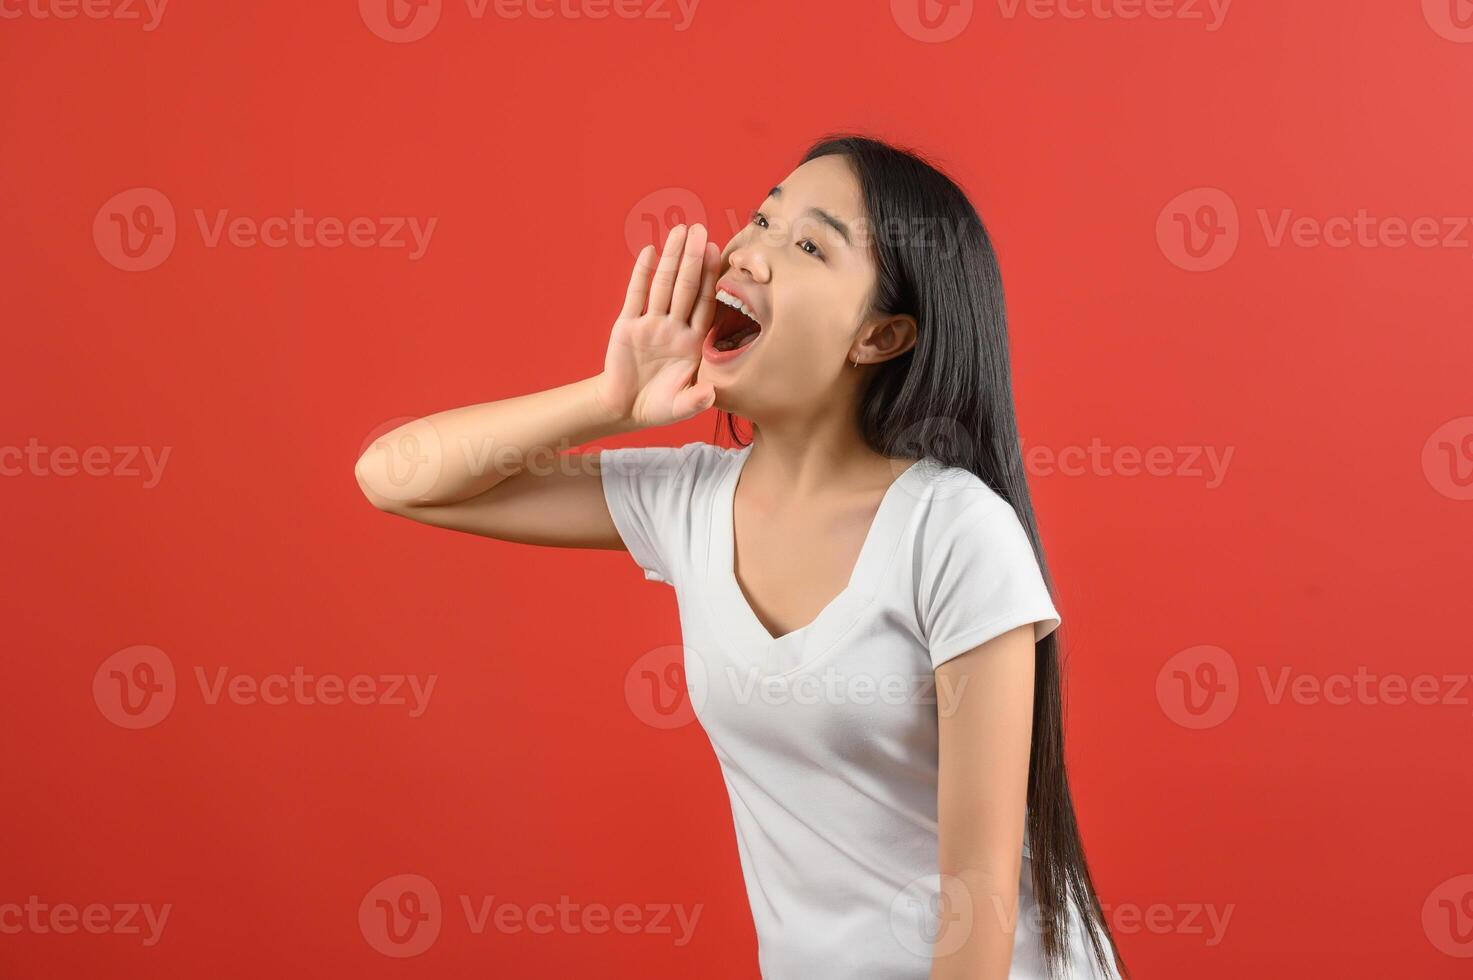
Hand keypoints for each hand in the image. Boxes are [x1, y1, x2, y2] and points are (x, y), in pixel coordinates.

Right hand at [594, 223, 720, 427]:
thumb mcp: (680, 407)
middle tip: (701, 230)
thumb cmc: (658, 407)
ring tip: (679, 231)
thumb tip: (710, 393)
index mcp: (692, 343)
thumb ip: (695, 400)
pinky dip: (642, 274)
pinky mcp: (627, 326)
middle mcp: (674, 328)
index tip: (717, 254)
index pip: (704, 305)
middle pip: (685, 287)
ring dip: (671, 258)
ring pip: (662, 285)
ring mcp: (651, 324)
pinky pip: (636, 295)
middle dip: (693, 259)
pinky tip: (649, 252)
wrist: (625, 409)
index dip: (710, 279)